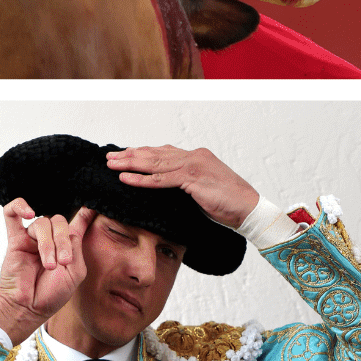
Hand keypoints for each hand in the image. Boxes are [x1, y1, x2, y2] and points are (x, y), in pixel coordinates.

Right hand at [0, 199, 91, 341]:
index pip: (77, 223)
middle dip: (63, 241)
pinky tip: (28, 213)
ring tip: (48, 265)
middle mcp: (50, 240)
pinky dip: (19, 207)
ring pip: (42, 223)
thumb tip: (71, 226)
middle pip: (59, 221)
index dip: (85, 213)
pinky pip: (11, 214)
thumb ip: (76, 247)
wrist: (29, 306)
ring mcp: (32, 238)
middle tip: (63, 261)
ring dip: (48, 244)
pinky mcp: (15, 240)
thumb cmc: (51, 294)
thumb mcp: (75, 272)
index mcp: (68, 247)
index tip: (94, 205)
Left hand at [106, 145, 257, 228]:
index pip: (164, 152)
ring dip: (130, 164)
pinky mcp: (193, 179)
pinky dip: (142, 180)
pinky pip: (162, 179)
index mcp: (197, 157)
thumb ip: (187, 184)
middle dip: (130, 155)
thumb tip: (169, 190)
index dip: (143, 153)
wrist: (249, 208)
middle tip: (110, 157)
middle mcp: (194, 156)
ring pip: (155, 163)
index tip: (126, 154)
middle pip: (155, 154)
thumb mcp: (204, 190)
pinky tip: (127, 179)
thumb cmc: (230, 203)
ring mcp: (193, 166)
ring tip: (112, 165)